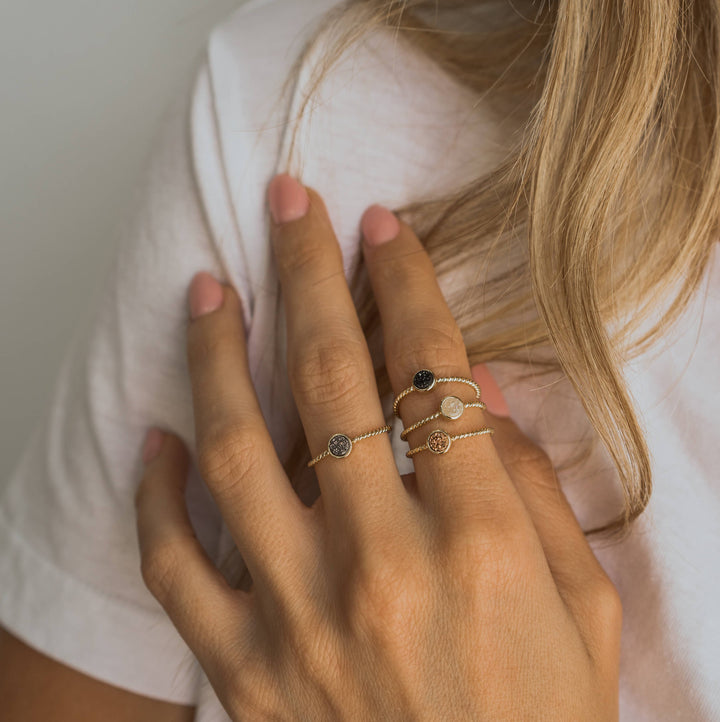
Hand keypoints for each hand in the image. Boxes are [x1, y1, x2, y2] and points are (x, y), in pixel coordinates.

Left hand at [135, 174, 620, 719]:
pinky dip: (156, 492)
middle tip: (288, 206)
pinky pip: (175, 566)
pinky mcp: (243, 668)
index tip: (383, 230)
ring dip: (217, 354)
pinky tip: (157, 435)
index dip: (406, 285)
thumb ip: (529, 492)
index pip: (430, 372)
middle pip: (330, 380)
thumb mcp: (583, 608)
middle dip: (309, 276)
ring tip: (207, 287)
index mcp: (479, 546)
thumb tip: (476, 394)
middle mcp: (382, 566)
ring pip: (236, 451)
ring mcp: (300, 617)